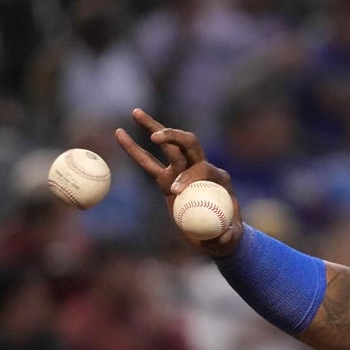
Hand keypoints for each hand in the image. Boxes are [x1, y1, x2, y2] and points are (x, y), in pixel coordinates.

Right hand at [114, 108, 244, 255]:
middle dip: (174, 137)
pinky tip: (120, 133)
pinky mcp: (168, 178)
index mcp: (219, 179)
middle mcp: (201, 168)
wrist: (219, 232)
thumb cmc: (227, 234)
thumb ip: (227, 237)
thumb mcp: (230, 238)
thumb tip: (222, 237)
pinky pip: (149, 162)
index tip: (176, 190)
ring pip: (169, 146)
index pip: (203, 168)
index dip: (189, 175)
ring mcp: (183, 171)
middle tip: (156, 137)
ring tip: (136, 112)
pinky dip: (135, 148)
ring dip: (154, 128)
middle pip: (188, 144)